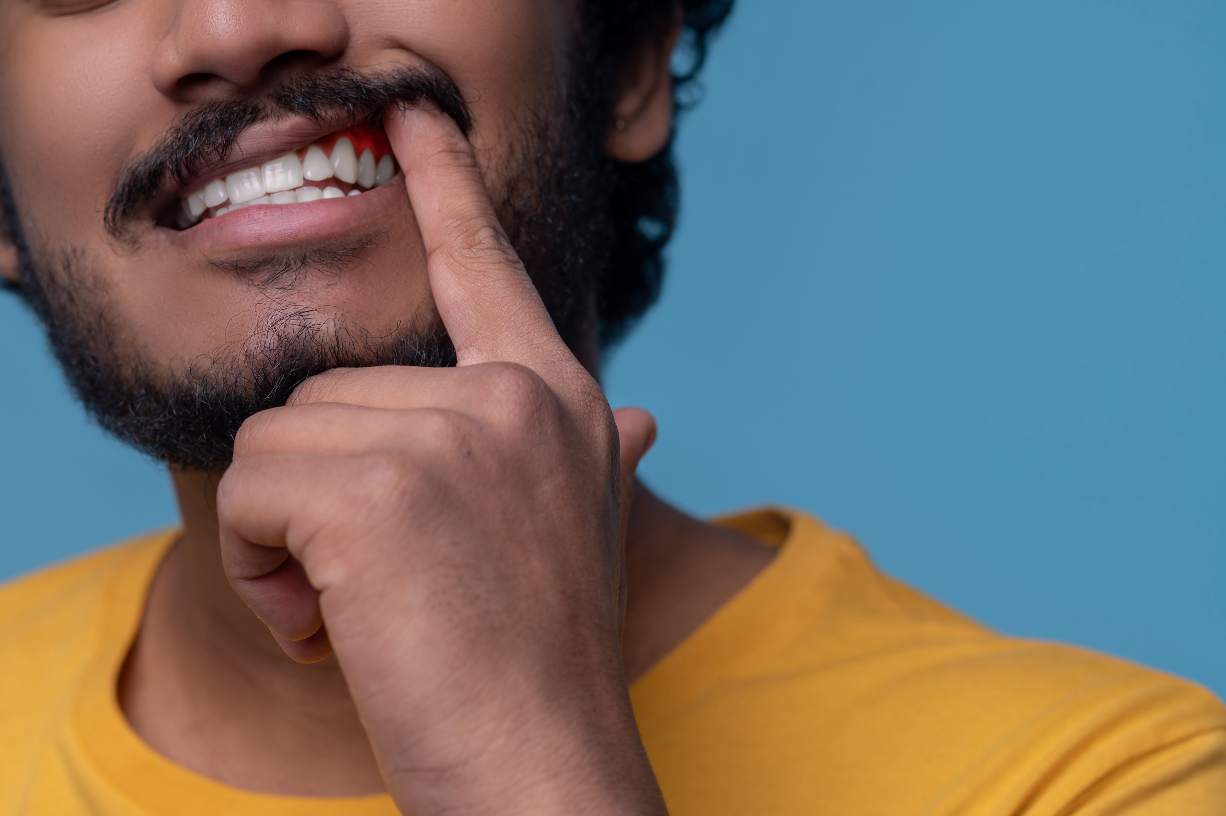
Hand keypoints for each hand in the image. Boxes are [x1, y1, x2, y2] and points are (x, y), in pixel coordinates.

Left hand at [216, 105, 665, 814]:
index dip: (447, 189)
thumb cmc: (541, 654)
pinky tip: (329, 625)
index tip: (413, 117)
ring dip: (284, 541)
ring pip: (278, 443)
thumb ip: (586, 448)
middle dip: (319, 499)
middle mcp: (512, 397)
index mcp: (552, 399)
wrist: (544, 766)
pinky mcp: (381, 491)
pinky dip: (257, 568)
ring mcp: (454, 435)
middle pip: (328, 393)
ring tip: (360, 609)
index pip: (484, 268)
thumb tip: (637, 410)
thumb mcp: (574, 526)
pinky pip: (250, 494)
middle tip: (379, 587)